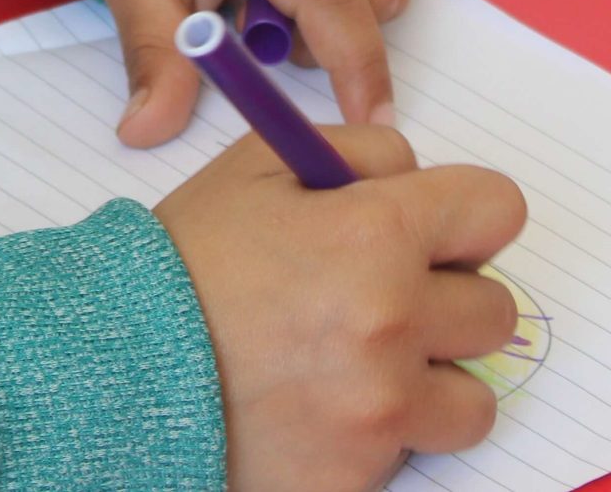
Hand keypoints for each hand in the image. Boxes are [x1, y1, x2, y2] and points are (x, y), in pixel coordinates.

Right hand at [156, 126, 527, 490]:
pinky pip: (412, 454)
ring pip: (474, 399)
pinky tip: (320, 409)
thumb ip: (356, 151)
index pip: (498, 210)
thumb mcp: (257, 165)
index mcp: (375, 234)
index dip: (466, 217)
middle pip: (496, 310)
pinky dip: (379, 436)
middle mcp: (393, 323)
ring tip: (361, 368)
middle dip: (445, 299)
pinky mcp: (360, 477)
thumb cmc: (185, 263)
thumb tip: (416, 177)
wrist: (112, 367)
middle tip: (380, 301)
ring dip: (430, 383)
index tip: (437, 234)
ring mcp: (380, 411)